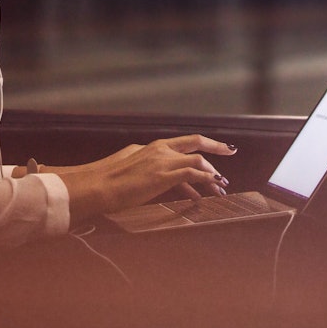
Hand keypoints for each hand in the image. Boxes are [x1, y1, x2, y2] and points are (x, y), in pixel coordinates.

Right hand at [57, 135, 237, 221]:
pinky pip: (193, 173)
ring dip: (212, 172)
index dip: (198, 146)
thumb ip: (143, 170)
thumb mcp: (126, 169)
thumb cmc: (104, 182)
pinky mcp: (164, 175)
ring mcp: (162, 161)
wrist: (95, 186)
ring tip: (221, 185)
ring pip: (198, 159)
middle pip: (195, 141)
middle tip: (231, 151)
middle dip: (215, 146)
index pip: (180, 145)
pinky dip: (206, 179)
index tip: (211, 149)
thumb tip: (152, 180)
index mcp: (149, 147)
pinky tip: (212, 186)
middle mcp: (158, 149)